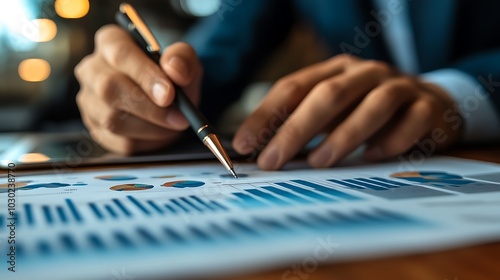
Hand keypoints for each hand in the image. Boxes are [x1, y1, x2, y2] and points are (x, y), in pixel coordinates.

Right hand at [74, 25, 202, 153]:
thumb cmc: (172, 76)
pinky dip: (146, 142)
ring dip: (151, 127)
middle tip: (179, 117)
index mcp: (110, 42)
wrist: (169, 102)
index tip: (169, 94)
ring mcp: (89, 101)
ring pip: (112, 119)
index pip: (119, 54)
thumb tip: (175, 71)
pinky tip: (161, 133)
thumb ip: (182, 59)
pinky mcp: (96, 128)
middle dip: (149, 107)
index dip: (144, 75)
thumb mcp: (184, 60)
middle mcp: (92, 69)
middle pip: (110, 88)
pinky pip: (118, 142)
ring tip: (174, 124)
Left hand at [232, 54, 462, 169]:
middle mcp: (365, 73)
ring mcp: (400, 87)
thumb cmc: (367, 111)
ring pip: (372, 105)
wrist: (430, 104)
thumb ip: (301, 125)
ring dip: (343, 136)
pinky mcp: (427, 107)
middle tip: (272, 161)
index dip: (266, 114)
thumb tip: (260, 151)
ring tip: (318, 162)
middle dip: (296, 129)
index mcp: (335, 70)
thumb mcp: (332, 113)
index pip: (293, 87)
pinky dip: (390, 142)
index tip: (244, 143)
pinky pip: (410, 122)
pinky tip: (373, 158)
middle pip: (328, 95)